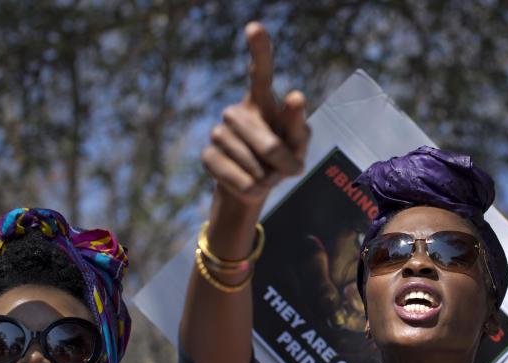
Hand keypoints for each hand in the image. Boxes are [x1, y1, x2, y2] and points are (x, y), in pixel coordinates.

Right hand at [201, 22, 310, 205]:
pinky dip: (255, 190)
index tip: (255, 27)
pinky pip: (243, 182)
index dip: (258, 50)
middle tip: (287, 169)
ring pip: (256, 168)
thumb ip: (299, 129)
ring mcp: (219, 132)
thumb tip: (294, 96)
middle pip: (270, 146)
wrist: (255, 185)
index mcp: (262, 100)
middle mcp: (237, 110)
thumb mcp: (299, 146)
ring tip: (264, 173)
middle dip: (284, 165)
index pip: (259, 72)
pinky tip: (249, 182)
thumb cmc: (283, 158)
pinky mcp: (208, 156)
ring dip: (269, 178)